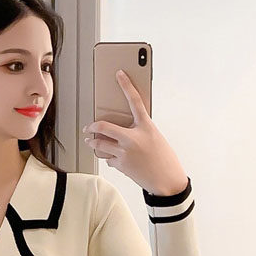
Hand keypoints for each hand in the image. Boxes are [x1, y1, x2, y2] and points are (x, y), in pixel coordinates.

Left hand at [83, 70, 187, 195]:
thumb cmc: (163, 158)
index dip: (126, 85)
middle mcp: (133, 137)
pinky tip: (115, 159)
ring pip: (100, 145)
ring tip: (91, 142)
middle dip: (92, 127)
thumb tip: (122, 129)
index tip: (119, 74)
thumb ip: (139, 130)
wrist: (166, 180)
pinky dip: (109, 158)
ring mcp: (125, 152)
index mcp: (146, 126)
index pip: (135, 100)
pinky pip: (108, 159)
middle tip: (88, 127)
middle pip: (103, 127)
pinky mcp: (121, 165)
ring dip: (93, 143)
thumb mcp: (154, 137)